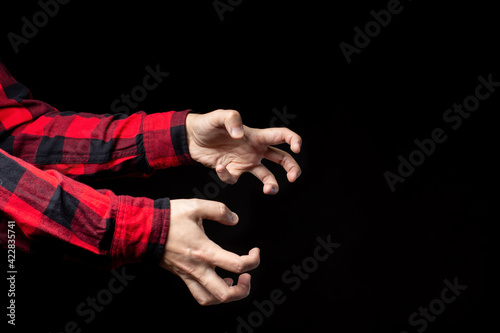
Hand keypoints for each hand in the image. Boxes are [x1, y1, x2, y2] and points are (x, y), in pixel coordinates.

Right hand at [159, 199, 259, 305]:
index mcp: (205, 251)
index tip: (254, 251)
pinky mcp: (181, 275)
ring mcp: (188, 275)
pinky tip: (216, 279)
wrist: (142, 229)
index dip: (253, 261)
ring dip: (226, 296)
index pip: (237, 265)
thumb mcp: (196, 206)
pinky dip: (211, 293)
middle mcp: (197, 268)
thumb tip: (234, 219)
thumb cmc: (168, 218)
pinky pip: (197, 294)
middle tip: (246, 276)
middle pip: (225, 294)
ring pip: (209, 299)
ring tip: (233, 281)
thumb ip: (219, 210)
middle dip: (243, 289)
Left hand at [185, 109, 301, 194]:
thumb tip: (239, 134)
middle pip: (281, 159)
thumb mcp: (219, 116)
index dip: (293, 140)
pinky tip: (220, 168)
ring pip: (266, 176)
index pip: (281, 136)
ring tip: (269, 190)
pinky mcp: (232, 171)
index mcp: (257, 136)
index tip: (296, 149)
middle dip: (292, 168)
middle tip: (293, 177)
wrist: (190, 137)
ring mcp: (244, 162)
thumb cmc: (207, 124)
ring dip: (271, 184)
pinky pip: (235, 179)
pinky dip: (228, 177)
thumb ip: (232, 119)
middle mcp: (254, 150)